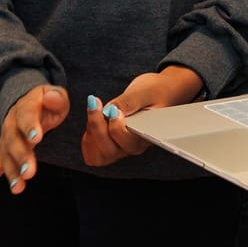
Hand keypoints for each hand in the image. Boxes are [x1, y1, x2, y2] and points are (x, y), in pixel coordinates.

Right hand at [0, 84, 67, 202]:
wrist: (27, 104)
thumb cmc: (47, 103)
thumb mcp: (56, 96)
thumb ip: (56, 97)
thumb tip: (51, 97)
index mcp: (25, 107)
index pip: (26, 115)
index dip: (30, 126)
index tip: (36, 138)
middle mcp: (11, 125)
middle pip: (13, 140)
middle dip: (21, 156)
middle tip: (30, 172)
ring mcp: (4, 140)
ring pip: (4, 157)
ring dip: (10, 172)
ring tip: (18, 187)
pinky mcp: (2, 154)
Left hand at [81, 66, 203, 166]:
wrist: (159, 92)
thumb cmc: (156, 91)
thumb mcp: (145, 91)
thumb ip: (128, 102)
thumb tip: (109, 111)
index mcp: (146, 136)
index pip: (126, 142)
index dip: (115, 128)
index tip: (112, 110)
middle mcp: (133, 147)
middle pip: (108, 151)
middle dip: (97, 126)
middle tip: (96, 103)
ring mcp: (121, 149)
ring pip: (98, 155)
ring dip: (91, 133)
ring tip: (96, 110)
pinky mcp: (111, 145)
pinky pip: (93, 154)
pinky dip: (88, 139)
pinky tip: (94, 120)